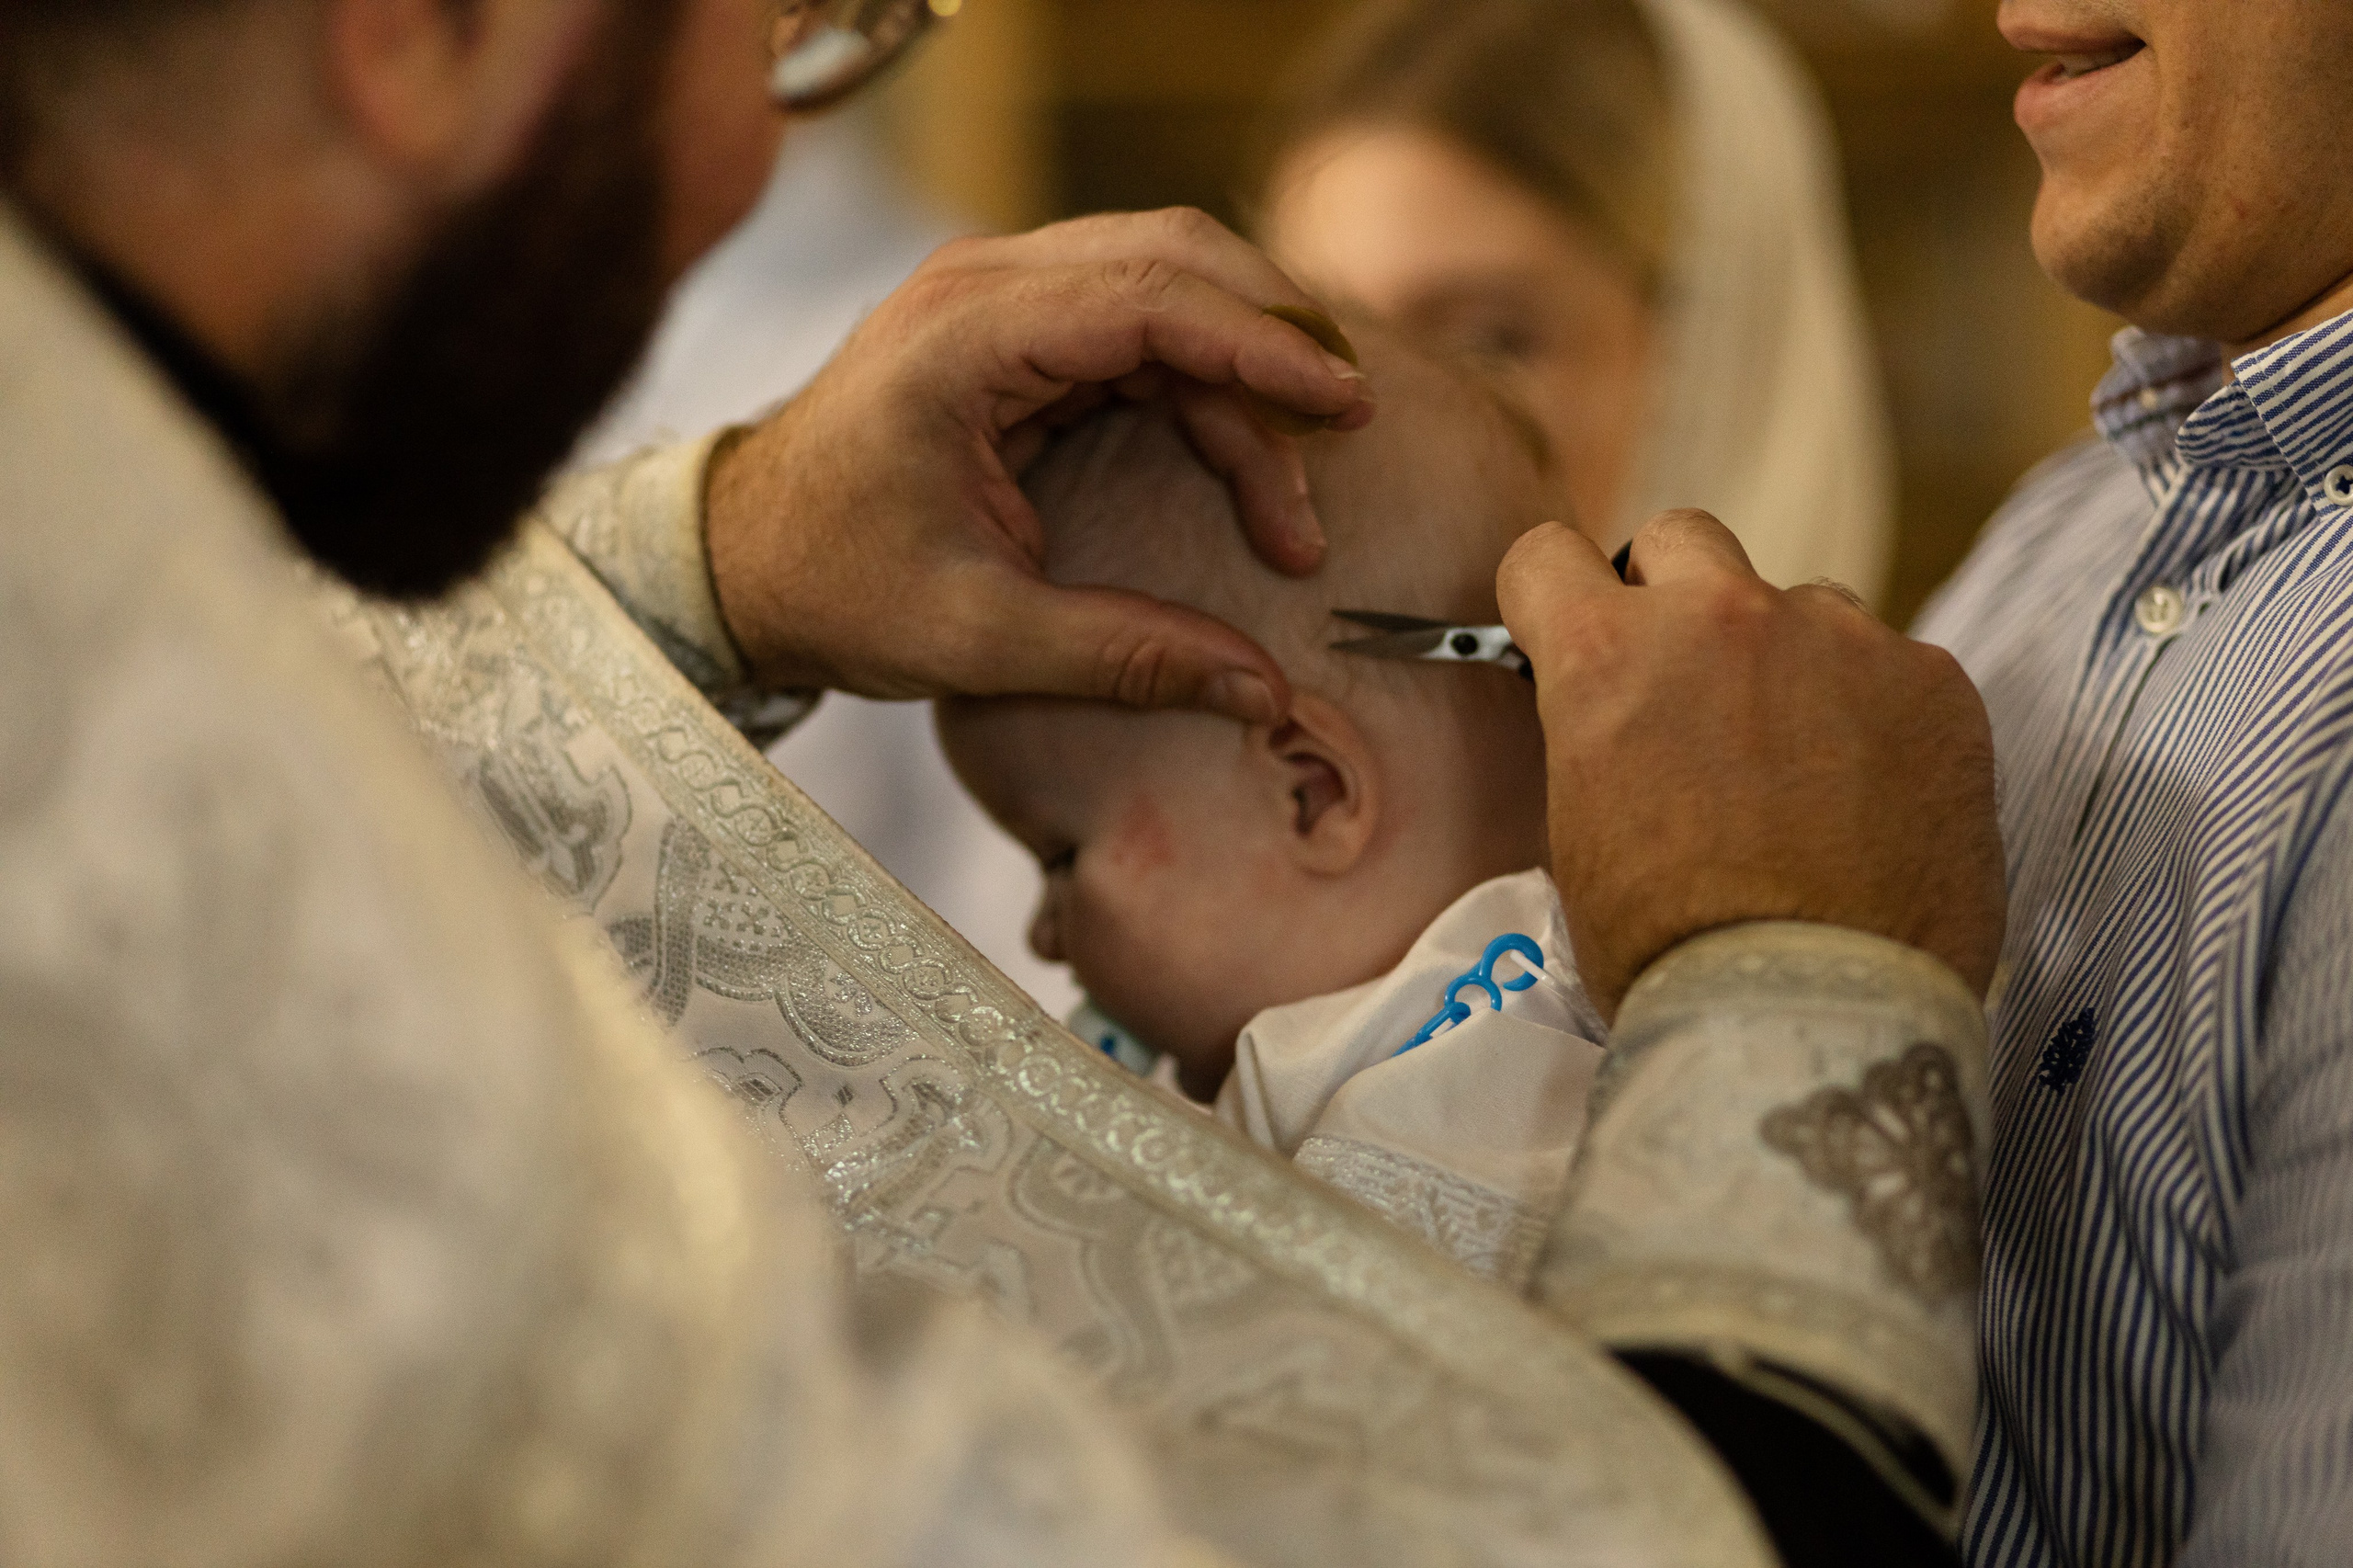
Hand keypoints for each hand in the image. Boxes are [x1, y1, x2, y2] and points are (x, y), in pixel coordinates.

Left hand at [702, 208, 1376, 723]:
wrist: (738, 563)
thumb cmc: (834, 587)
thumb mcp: (978, 638)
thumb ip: (1125, 656)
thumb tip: (1260, 693)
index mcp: (965, 335)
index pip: (1152, 298)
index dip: (1263, 350)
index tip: (1346, 406)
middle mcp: (984, 285)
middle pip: (1176, 260)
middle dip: (1273, 344)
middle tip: (1347, 431)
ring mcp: (998, 297)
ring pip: (1170, 292)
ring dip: (1243, 386)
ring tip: (1288, 512)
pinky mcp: (1014, 331)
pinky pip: (1140, 331)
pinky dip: (1203, 390)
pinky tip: (1244, 470)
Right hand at [1498, 511, 2004, 1019]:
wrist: (1813, 1012)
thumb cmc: (1674, 951)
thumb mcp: (1582, 838)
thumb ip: (1604, 739)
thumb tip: (1632, 726)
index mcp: (1607, 657)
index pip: (1547, 555)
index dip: (1554, 599)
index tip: (1574, 635)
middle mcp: (1721, 618)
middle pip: (1683, 538)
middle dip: (1675, 596)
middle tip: (1693, 685)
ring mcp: (1840, 639)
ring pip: (1803, 605)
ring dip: (1792, 661)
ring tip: (1806, 770)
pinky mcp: (1936, 682)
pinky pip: (1895, 668)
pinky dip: (1880, 718)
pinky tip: (1878, 803)